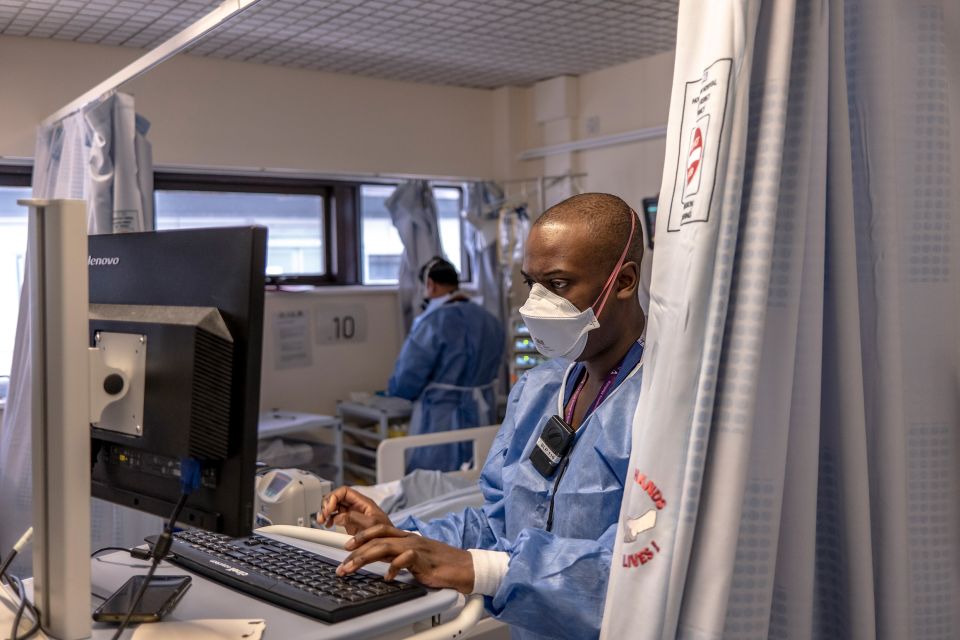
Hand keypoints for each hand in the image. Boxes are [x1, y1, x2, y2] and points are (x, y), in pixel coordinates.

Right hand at [317, 487, 390, 534]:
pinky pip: (334, 517)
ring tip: (322, 521)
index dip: (334, 497)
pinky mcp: (349, 523)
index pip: (344, 491)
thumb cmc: (386, 533)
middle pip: (336, 497)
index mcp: (363, 502)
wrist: (389, 547)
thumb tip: (338, 517)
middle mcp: (356, 506)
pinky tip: (327, 525)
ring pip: (334, 506)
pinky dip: (328, 519)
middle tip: (323, 516)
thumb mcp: (371, 524)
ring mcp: (352, 514)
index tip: (329, 509)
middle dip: (327, 504)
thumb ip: (354, 519)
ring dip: (325, 512)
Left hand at [338, 524, 474, 593]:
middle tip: (342, 565)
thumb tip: (378, 560)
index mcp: (405, 537)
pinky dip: (393, 568)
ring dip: (364, 558)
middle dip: (356, 551)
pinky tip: (387, 577)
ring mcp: (415, 547)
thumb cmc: (439, 564)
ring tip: (352, 569)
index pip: (378, 530)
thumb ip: (396, 556)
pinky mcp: (423, 559)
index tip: (346, 548)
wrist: (464, 567)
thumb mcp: (413, 558)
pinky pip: (404, 560)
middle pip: (376, 538)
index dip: (360, 536)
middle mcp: (408, 539)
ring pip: (384, 546)